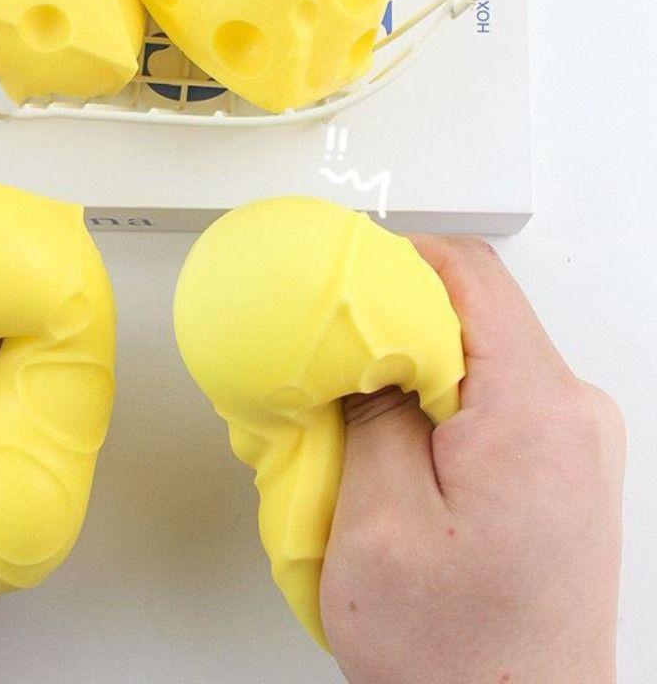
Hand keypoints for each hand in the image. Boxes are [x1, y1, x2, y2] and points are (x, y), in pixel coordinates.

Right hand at [320, 236, 625, 683]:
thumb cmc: (461, 657)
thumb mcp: (378, 522)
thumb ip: (367, 409)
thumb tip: (357, 340)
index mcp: (533, 413)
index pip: (467, 275)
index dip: (391, 259)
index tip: (336, 277)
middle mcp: (571, 414)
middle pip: (475, 306)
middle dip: (391, 316)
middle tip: (331, 350)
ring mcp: (572, 437)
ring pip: (479, 348)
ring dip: (409, 361)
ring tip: (354, 405)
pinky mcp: (559, 461)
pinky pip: (492, 390)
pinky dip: (434, 394)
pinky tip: (393, 436)